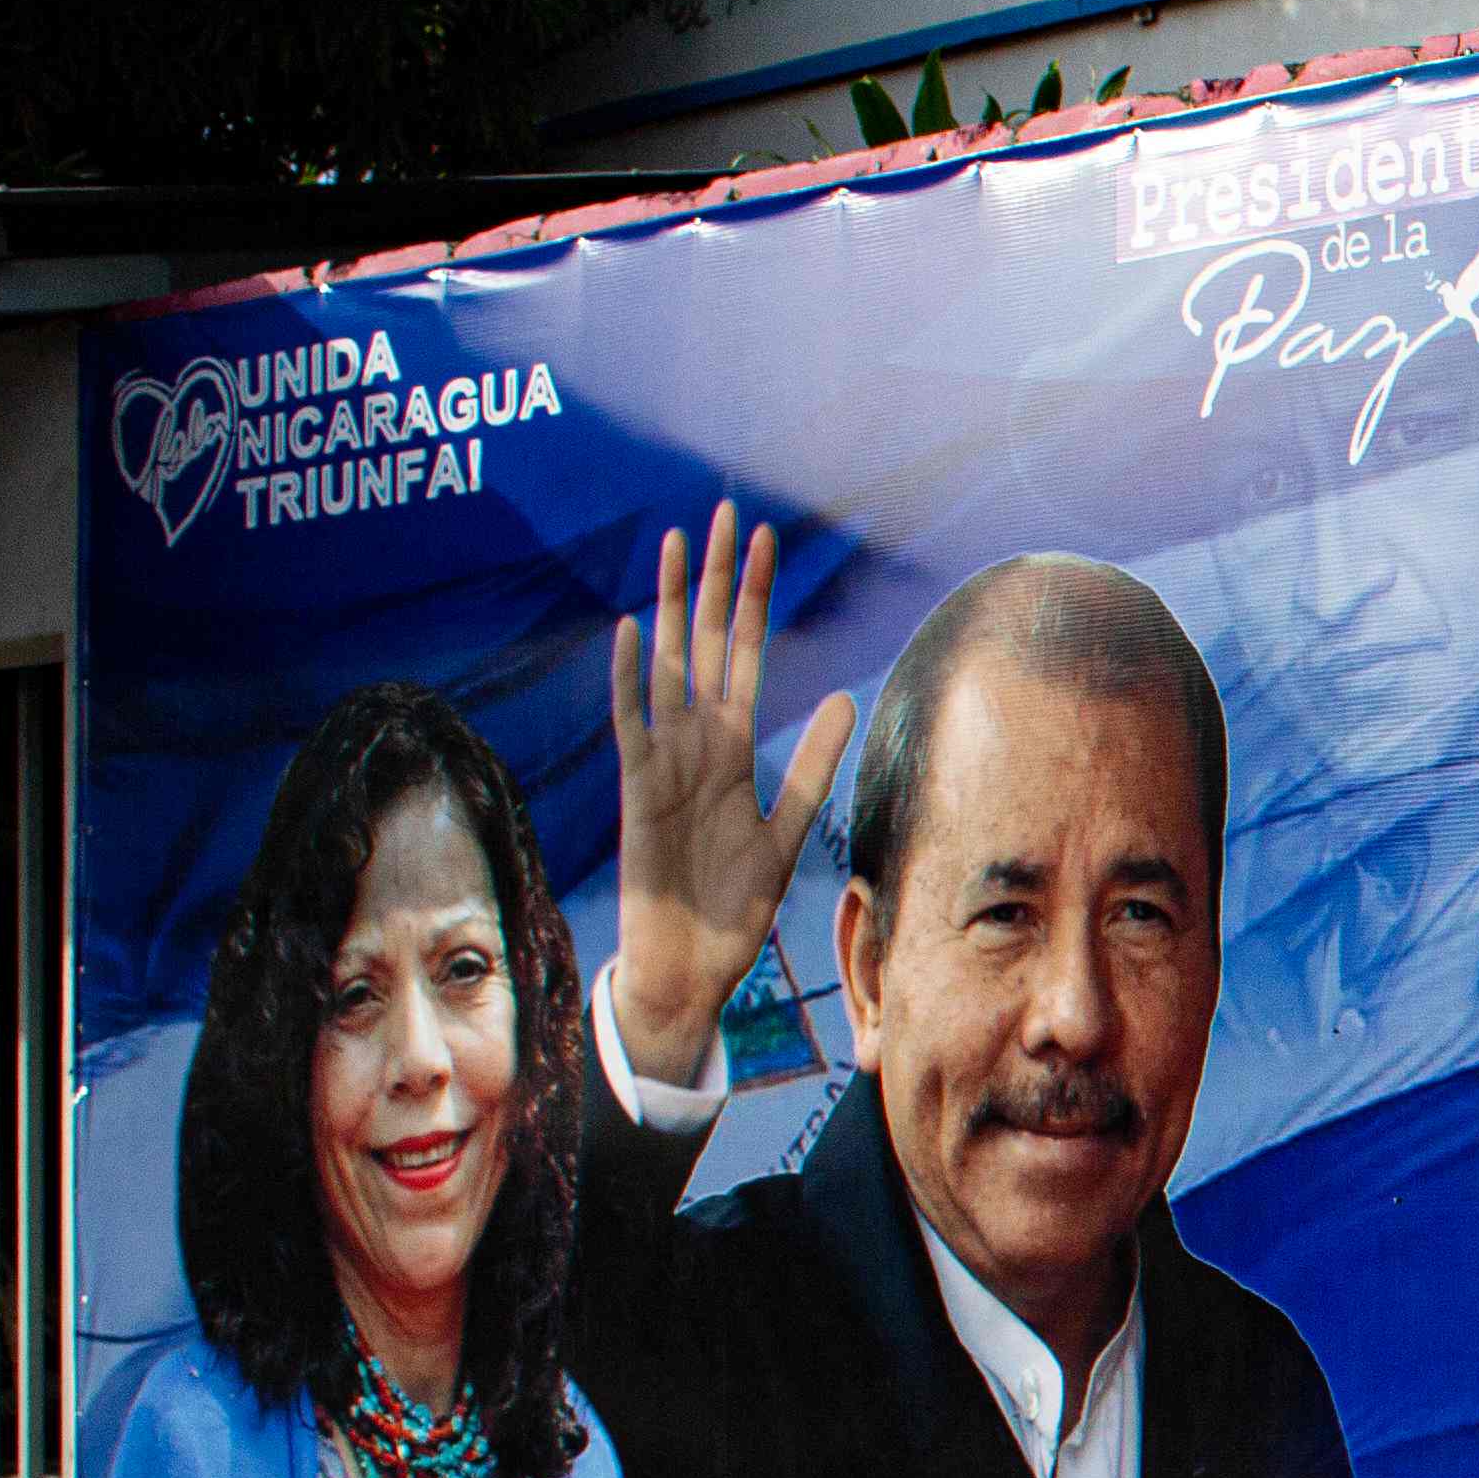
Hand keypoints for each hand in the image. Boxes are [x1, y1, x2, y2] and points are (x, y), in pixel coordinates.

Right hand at [606, 498, 857, 1090]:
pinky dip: (632, 681)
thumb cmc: (731, 905)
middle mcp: (696, 745)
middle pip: (709, 643)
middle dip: (721, 580)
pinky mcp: (640, 793)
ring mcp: (664, 764)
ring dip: (675, 607)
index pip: (747, 656)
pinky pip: (634, 726)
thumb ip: (810, 768)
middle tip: (729, 513)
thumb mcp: (785, 833)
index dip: (756, 601)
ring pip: (670, 666)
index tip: (767, 543)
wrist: (687, 963)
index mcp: (733, 751)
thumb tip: (846, 700)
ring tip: (679, 545)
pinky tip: (634, 632)